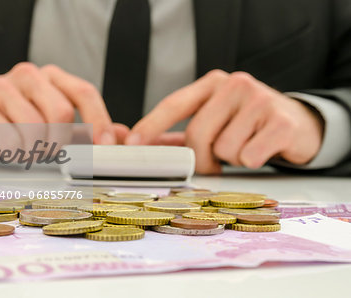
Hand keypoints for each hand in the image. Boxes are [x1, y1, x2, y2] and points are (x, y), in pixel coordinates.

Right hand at [0, 62, 116, 144]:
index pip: (84, 92)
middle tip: (53, 153)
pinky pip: (9, 138)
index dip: (99, 120)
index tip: (107, 146)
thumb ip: (89, 129)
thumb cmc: (21, 121)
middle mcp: (28, 76)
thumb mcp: (58, 122)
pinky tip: (12, 152)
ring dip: (37, 150)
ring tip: (30, 152)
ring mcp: (1, 88)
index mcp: (52, 77)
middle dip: (61, 142)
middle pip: (61, 112)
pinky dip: (16, 154)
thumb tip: (122, 137)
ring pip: (35, 128)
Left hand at [126, 70, 323, 173]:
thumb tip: (144, 148)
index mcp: (212, 83)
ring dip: (231, 159)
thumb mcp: (214, 121)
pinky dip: (252, 161)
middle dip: (202, 157)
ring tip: (245, 145)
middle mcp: (234, 84)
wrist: (297, 123)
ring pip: (223, 150)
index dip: (151, 125)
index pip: (174, 104)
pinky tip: (262, 149)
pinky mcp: (281, 120)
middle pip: (197, 134)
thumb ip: (180, 135)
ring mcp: (260, 99)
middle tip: (216, 160)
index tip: (132, 144)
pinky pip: (249, 156)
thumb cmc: (247, 124)